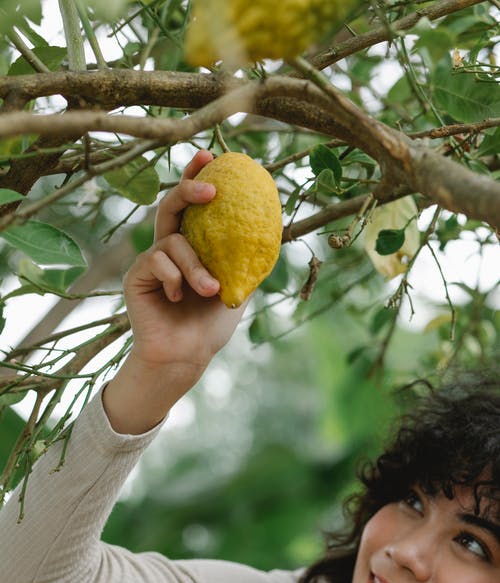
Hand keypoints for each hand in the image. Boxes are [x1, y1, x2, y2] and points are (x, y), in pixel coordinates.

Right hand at [124, 149, 243, 371]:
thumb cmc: (211, 324)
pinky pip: (156, 261)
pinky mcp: (136, 276)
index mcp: (192, 246)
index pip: (193, 206)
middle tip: (210, 187)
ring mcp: (151, 261)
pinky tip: (179, 299)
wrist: (186, 356)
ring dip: (195, 266)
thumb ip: (245, 258)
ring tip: (211, 290)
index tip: (213, 156)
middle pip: (171, 205)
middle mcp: (169, 247)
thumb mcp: (237, 287)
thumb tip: (275, 227)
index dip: (198, 178)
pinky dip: (175, 278)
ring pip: (171, 241)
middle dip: (188, 188)